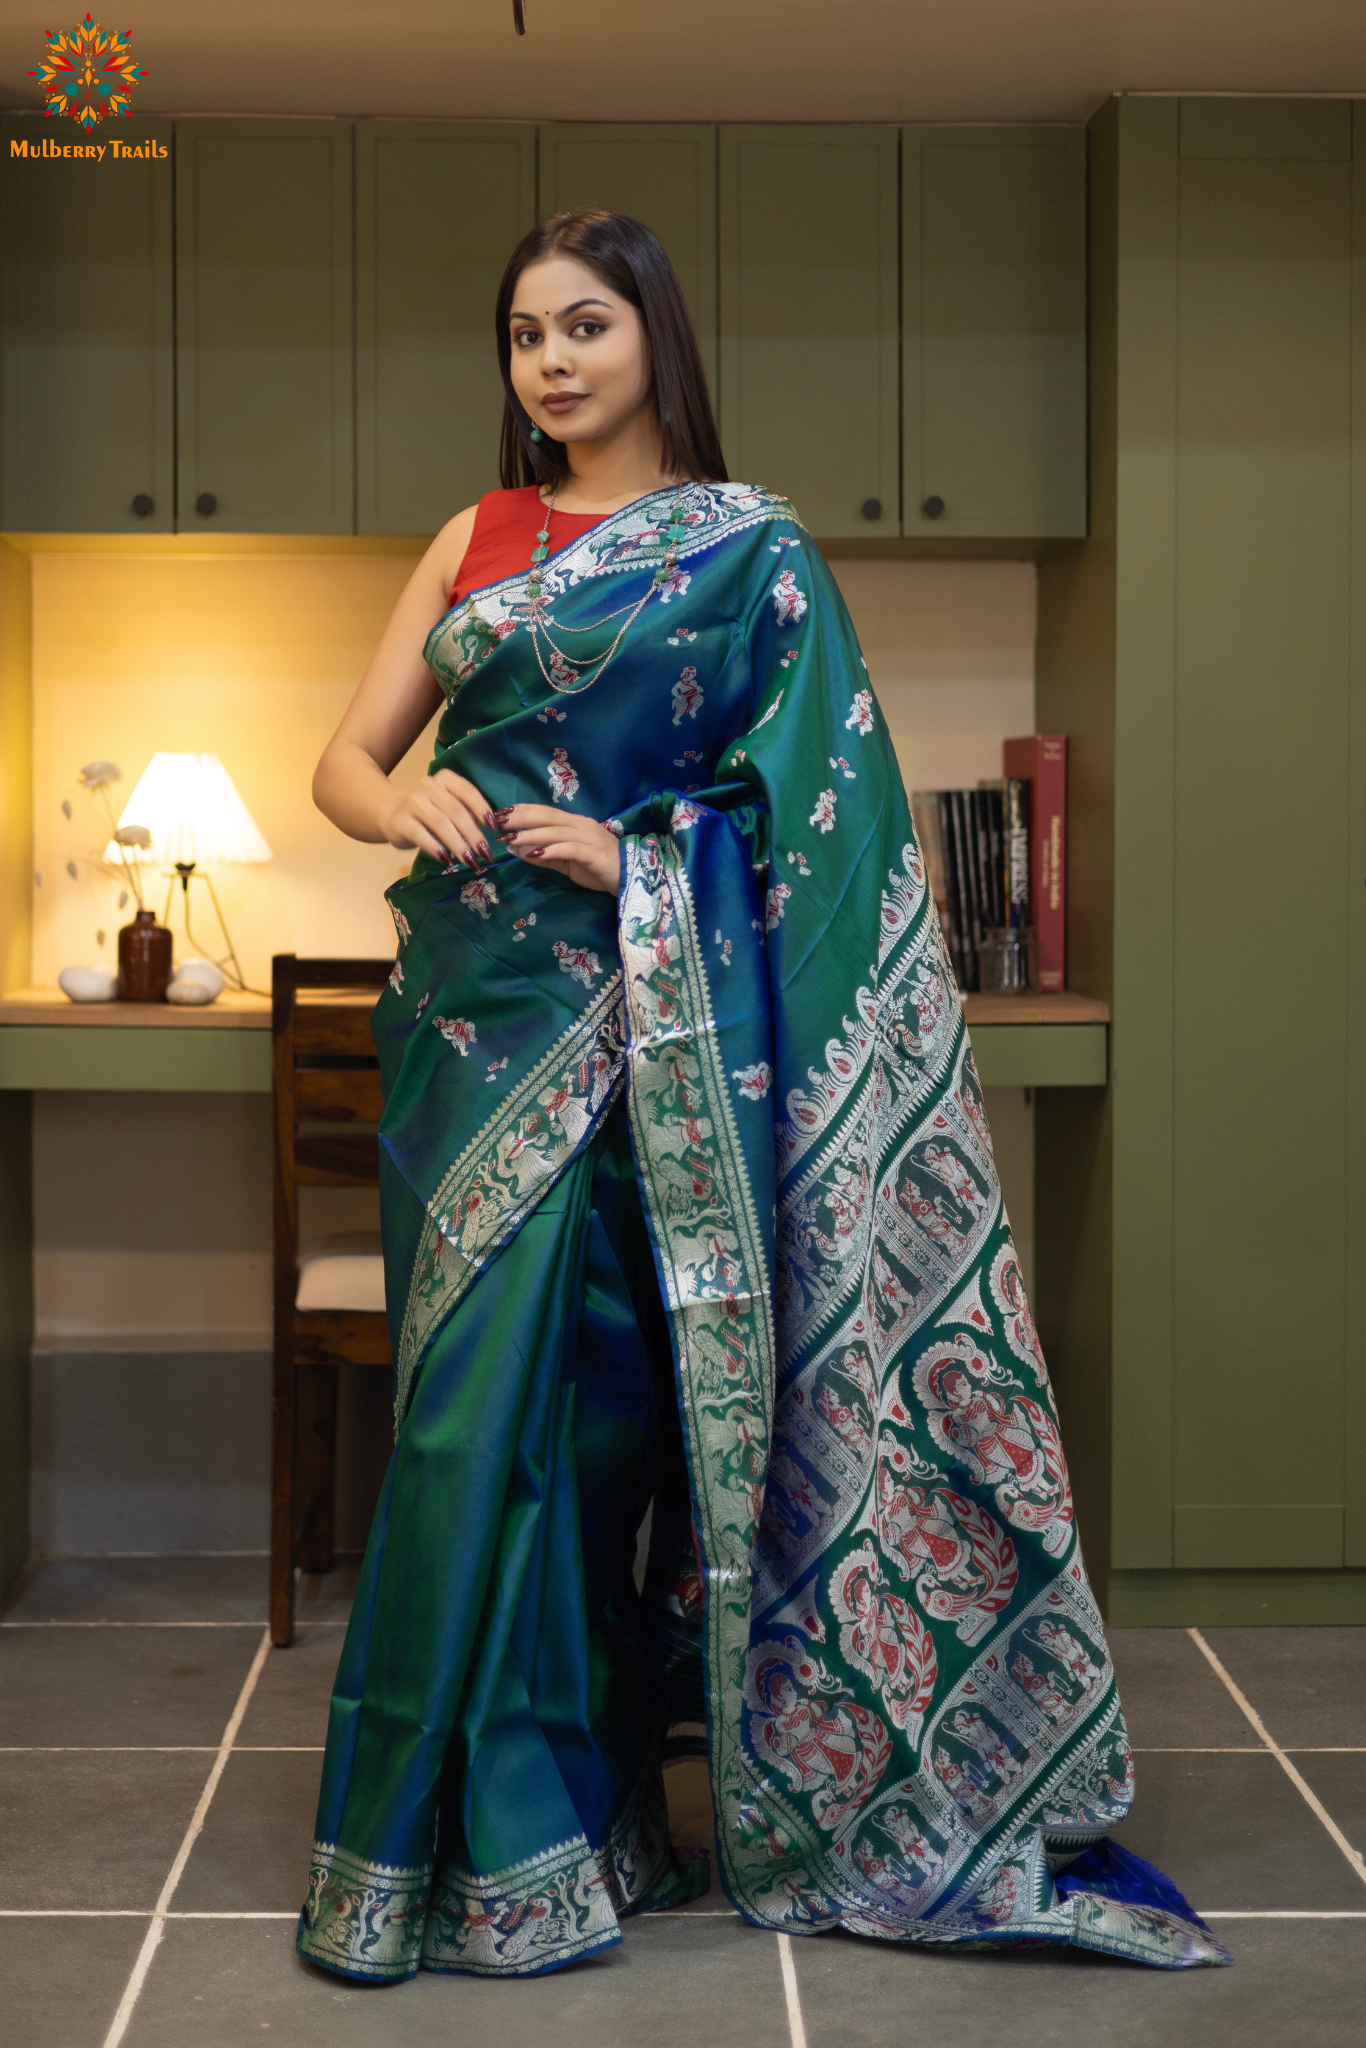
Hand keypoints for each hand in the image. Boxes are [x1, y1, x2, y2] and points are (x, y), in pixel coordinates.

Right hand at [382, 769, 492, 866]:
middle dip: (473, 833)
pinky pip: (420, 835)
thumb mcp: (450, 807)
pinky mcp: (401, 821)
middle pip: (456, 810)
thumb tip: (491, 831)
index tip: (493, 827)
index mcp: (445, 779)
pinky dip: (435, 848)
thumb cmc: (431, 812)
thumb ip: (468, 813)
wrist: (392, 815)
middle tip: (485, 853)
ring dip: (458, 844)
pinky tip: (447, 860)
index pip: (467, 790)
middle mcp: (429, 786)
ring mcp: (413, 802)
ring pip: (440, 823)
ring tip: (470, 860)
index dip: (481, 808)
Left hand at [491, 805, 620, 893]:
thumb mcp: (566, 862)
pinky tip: (535, 852)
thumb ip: (544, 855)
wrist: (630, 878)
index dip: (522, 811)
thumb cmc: (599, 868)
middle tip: (498, 821)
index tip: (500, 813)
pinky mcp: (593, 853)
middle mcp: (580, 825)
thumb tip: (516, 848)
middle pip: (547, 817)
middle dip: (521, 818)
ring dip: (531, 834)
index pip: (545, 812)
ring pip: (555, 831)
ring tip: (510, 838)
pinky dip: (551, 849)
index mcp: (574, 823)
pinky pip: (568, 848)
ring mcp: (588, 837)